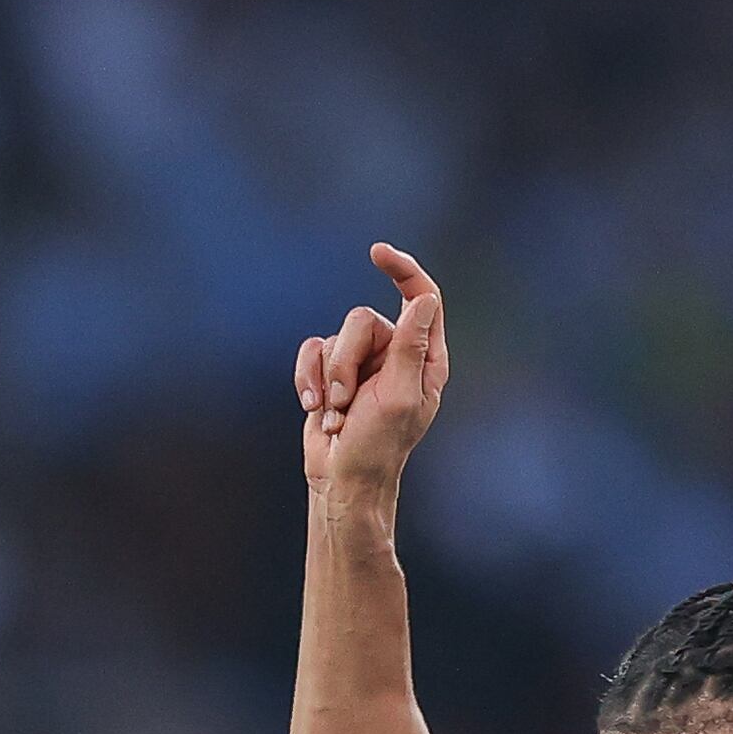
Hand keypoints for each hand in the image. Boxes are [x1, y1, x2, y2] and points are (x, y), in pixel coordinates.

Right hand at [295, 242, 447, 497]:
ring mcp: (363, 362)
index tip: (377, 253)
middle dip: (346, 362)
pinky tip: (313, 408)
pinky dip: (307, 380)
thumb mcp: (398, 396)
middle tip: (346, 403)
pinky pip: (311, 351)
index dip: (402, 270)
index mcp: (424, 359)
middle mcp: (396, 354)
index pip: (420, 298)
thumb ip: (410, 346)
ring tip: (335, 415)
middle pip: (361, 320)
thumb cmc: (377, 447)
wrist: (343, 480)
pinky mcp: (331, 371)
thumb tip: (424, 298)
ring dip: (327, 379)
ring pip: (334, 337)